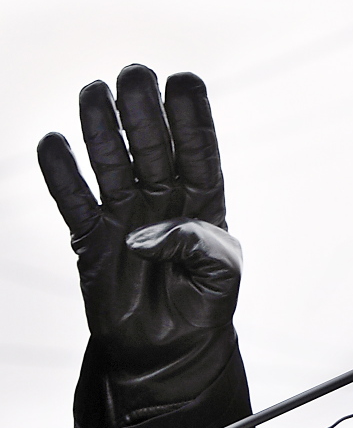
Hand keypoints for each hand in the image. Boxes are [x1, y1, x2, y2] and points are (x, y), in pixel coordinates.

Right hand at [37, 64, 241, 427]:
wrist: (169, 352)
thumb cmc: (204, 307)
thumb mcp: (224, 277)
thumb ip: (201, 246)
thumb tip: (150, 233)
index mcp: (204, 201)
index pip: (199, 150)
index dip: (192, 116)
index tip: (183, 82)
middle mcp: (163, 199)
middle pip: (151, 145)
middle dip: (143, 110)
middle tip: (134, 75)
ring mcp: (125, 215)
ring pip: (111, 162)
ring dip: (102, 129)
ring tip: (94, 93)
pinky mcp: (91, 238)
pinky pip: (73, 200)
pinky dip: (61, 175)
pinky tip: (52, 145)